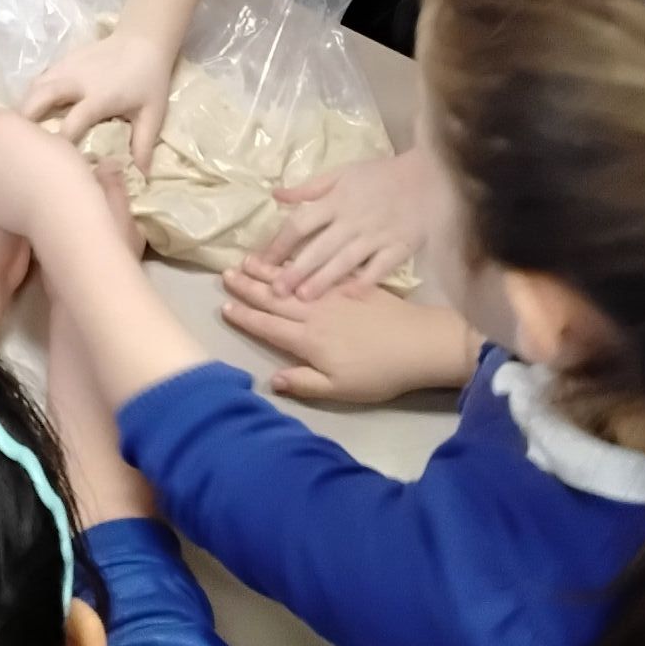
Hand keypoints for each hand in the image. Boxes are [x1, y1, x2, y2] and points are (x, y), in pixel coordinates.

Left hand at [0, 109, 96, 241]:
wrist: (58, 208)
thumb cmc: (64, 168)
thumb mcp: (52, 138)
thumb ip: (29, 135)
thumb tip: (25, 142)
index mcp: (1, 123)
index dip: (7, 128)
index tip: (21, 140)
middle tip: (15, 163)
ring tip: (8, 184)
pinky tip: (1, 199)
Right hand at [21, 31, 174, 172]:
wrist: (143, 40)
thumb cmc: (149, 80)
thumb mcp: (152, 114)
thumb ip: (143, 144)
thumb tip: (140, 176)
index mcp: (100, 97)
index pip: (72, 122)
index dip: (60, 143)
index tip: (53, 161)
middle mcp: (77, 81)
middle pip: (41, 98)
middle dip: (25, 119)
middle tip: (15, 142)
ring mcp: (67, 68)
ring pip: (34, 86)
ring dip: (23, 106)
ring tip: (17, 129)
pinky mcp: (63, 60)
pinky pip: (40, 79)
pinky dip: (31, 95)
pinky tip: (29, 111)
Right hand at [222, 264, 475, 402]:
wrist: (420, 343)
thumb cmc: (379, 373)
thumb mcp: (340, 389)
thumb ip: (304, 382)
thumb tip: (270, 379)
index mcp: (308, 339)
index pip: (268, 326)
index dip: (245, 317)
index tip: (223, 305)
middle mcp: (314, 312)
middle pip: (274, 298)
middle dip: (248, 286)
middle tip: (225, 274)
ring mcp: (333, 294)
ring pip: (293, 279)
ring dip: (267, 271)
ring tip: (246, 260)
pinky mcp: (351, 284)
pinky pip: (318, 269)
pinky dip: (300, 262)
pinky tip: (291, 256)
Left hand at [262, 146, 431, 299]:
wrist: (429, 175)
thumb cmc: (381, 175)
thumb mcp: (342, 173)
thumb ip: (309, 188)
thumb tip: (275, 196)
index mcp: (336, 200)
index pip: (301, 223)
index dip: (279, 243)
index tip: (260, 262)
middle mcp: (353, 220)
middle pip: (319, 247)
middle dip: (296, 269)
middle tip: (275, 292)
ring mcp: (377, 235)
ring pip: (345, 261)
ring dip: (324, 279)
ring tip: (303, 298)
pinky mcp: (399, 247)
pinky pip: (380, 268)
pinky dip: (365, 281)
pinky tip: (349, 296)